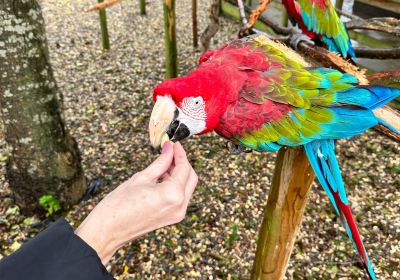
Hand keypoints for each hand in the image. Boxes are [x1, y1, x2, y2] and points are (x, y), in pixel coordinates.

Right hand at [75, 141, 197, 263]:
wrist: (107, 230)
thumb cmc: (118, 205)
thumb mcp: (141, 177)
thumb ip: (160, 162)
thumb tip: (169, 148)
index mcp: (172, 194)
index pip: (184, 168)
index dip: (180, 153)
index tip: (173, 144)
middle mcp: (179, 206)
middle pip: (191, 178)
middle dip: (183, 163)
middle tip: (170, 151)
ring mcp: (177, 214)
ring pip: (188, 187)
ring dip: (180, 174)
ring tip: (164, 164)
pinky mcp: (173, 218)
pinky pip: (181, 197)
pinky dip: (176, 185)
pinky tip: (163, 177)